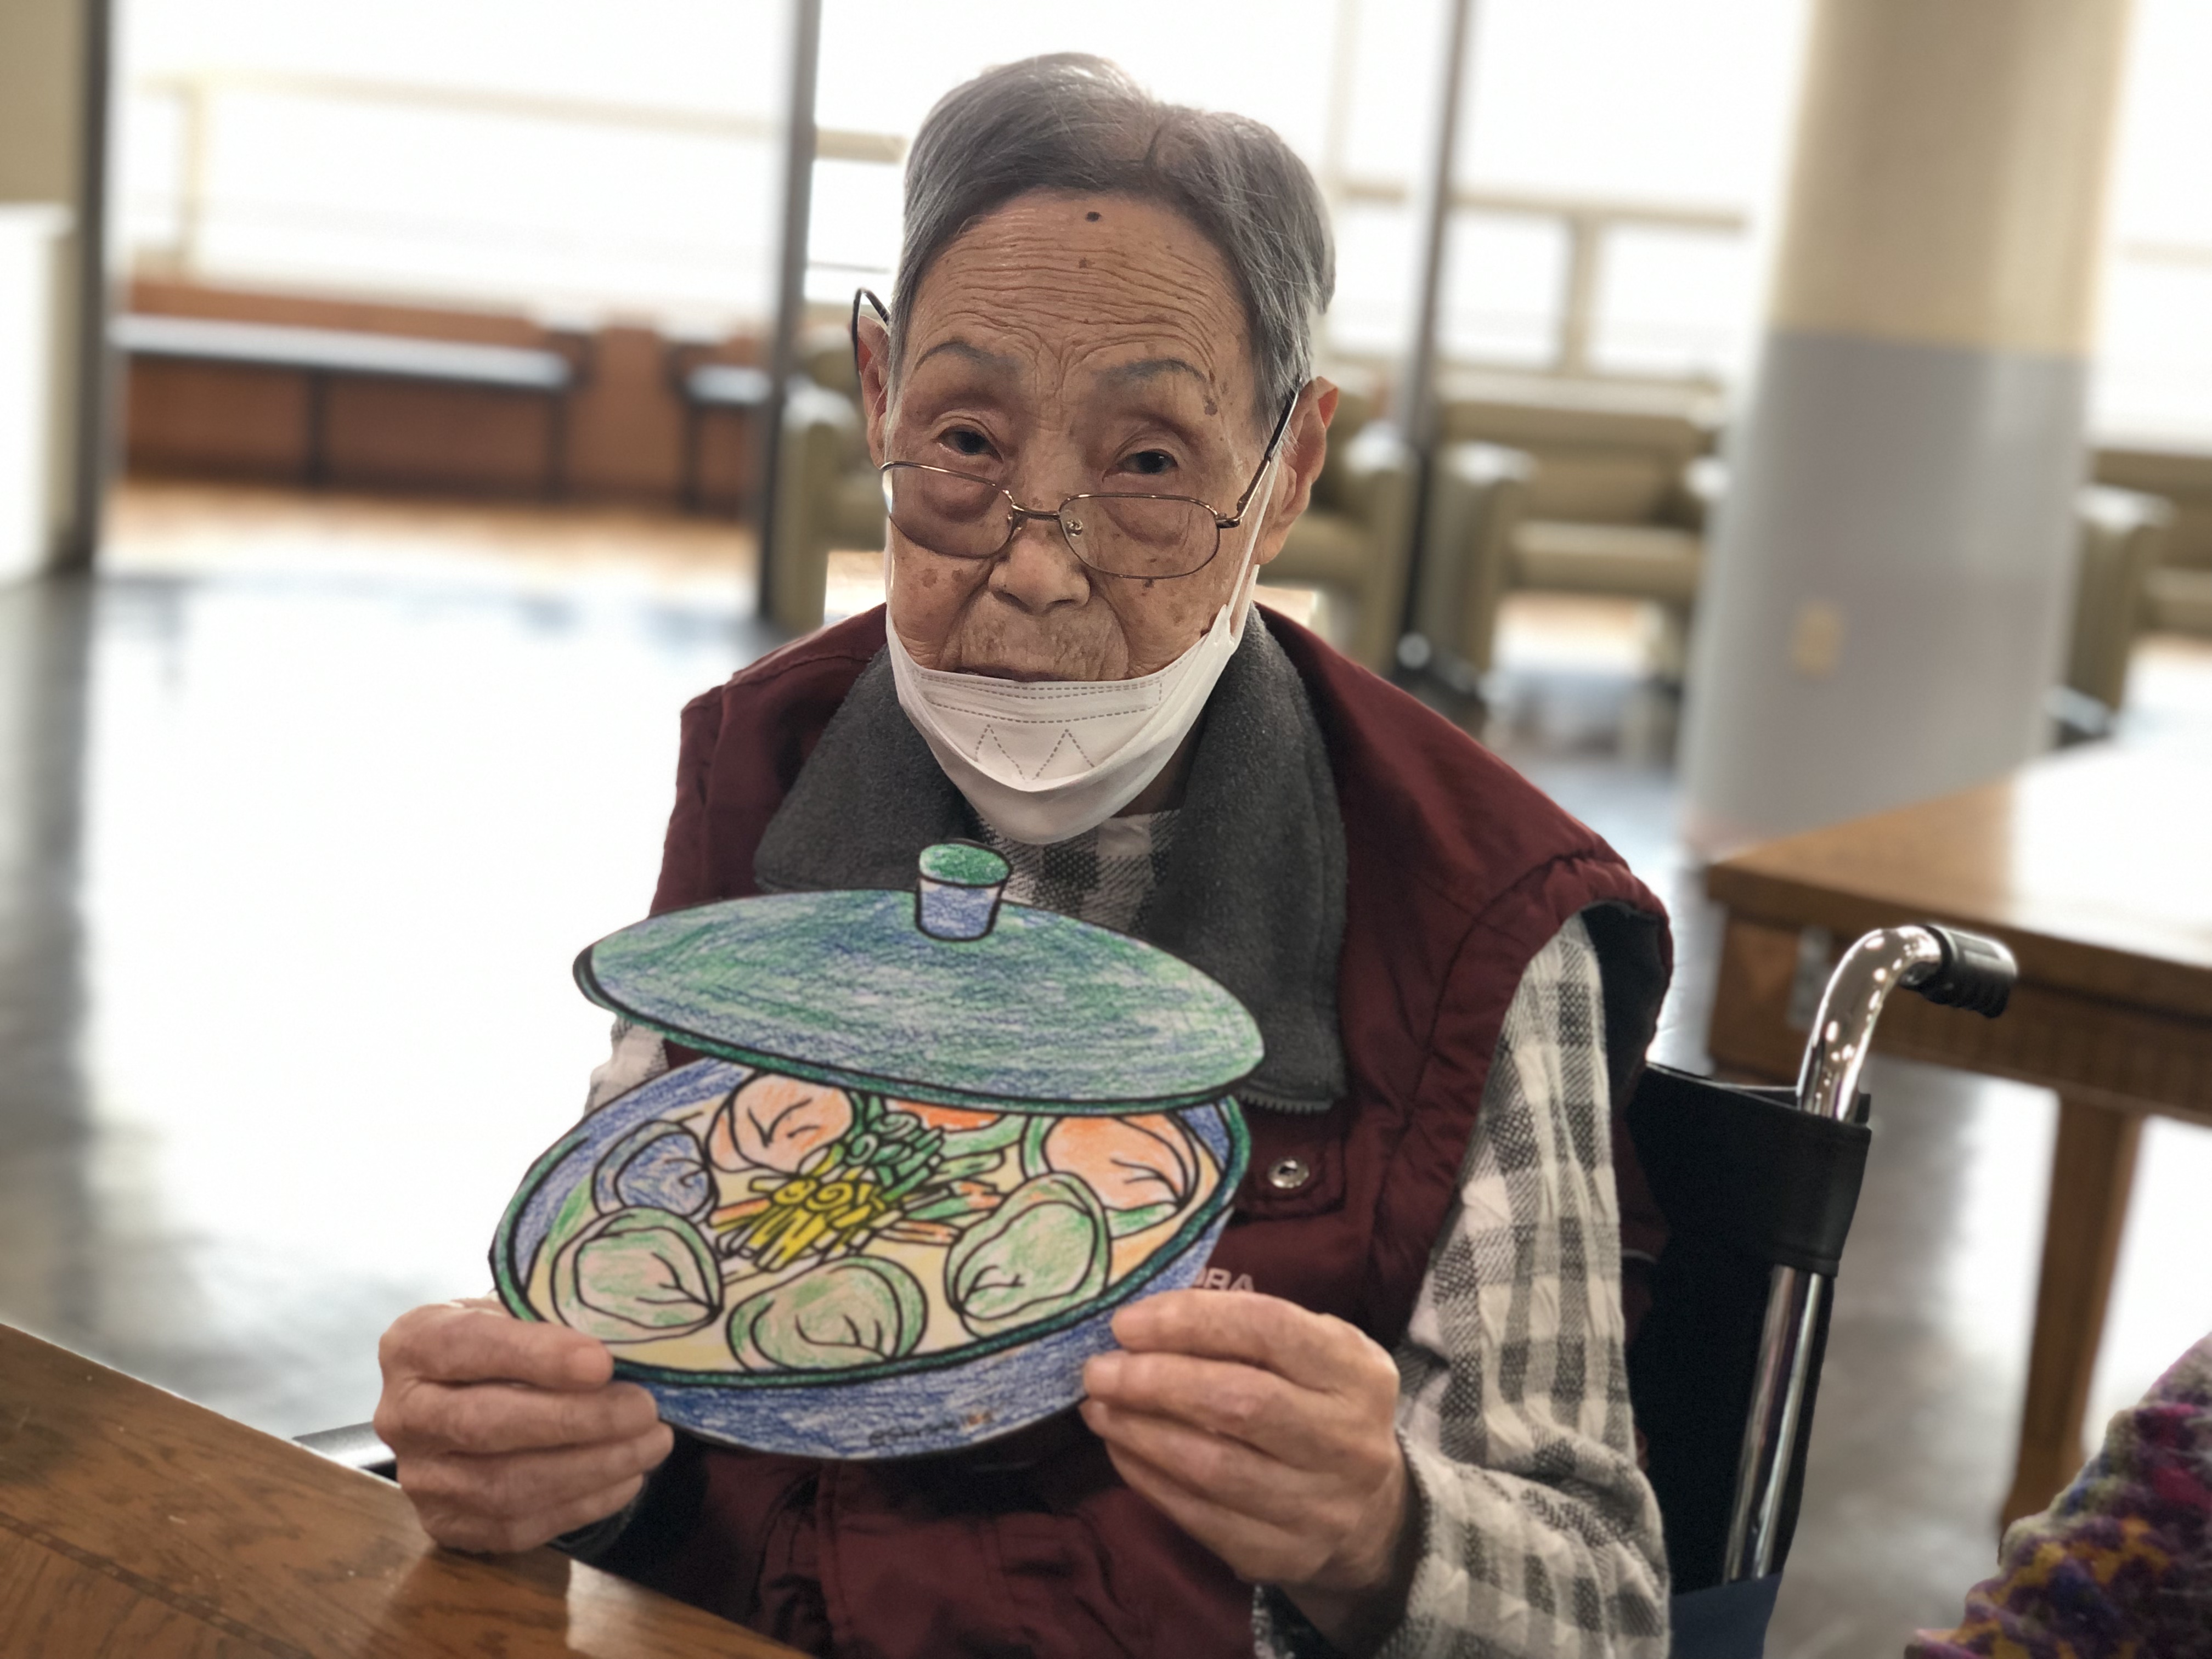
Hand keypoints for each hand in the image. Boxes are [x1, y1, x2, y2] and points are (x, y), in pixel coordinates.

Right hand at [374, 1297, 673, 1553]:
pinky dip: (581, 1504)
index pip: (470, 1346)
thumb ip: (553, 1318)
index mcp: (413, 1343)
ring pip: (504, 1485)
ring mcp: (420, 1477)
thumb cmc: (503, 1339)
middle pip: (486, 1425)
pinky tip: (627, 1477)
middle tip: (644, 1409)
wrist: (463, 1390)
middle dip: (576, 1420)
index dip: (536, 1356)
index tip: (602, 1362)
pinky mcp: (446, 1524)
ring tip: (651, 1443)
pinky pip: (516, 1525)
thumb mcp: (516, 1308)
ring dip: (590, 1468)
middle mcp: (402, 1414)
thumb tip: (629, 1339)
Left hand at [1080, 1290, 1418, 1653]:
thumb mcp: (1314, 1352)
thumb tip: (1145, 1322)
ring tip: (1098, 1407)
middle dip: (1154, 1382)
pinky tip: (1121, 1449)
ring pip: (1211, 1467)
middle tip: (1099, 1369)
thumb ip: (1247, 1329)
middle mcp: (1346, 1440)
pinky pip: (1198, 1516)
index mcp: (1356, 1372)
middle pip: (1238, 1404)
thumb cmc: (1320, 1406)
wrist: (1371, 1513)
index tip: (1128, 1322)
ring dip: (1139, 1432)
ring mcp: (1317, 1506)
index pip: (1268, 1330)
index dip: (1190, 1321)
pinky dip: (1147, 1478)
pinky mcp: (1280, 1555)